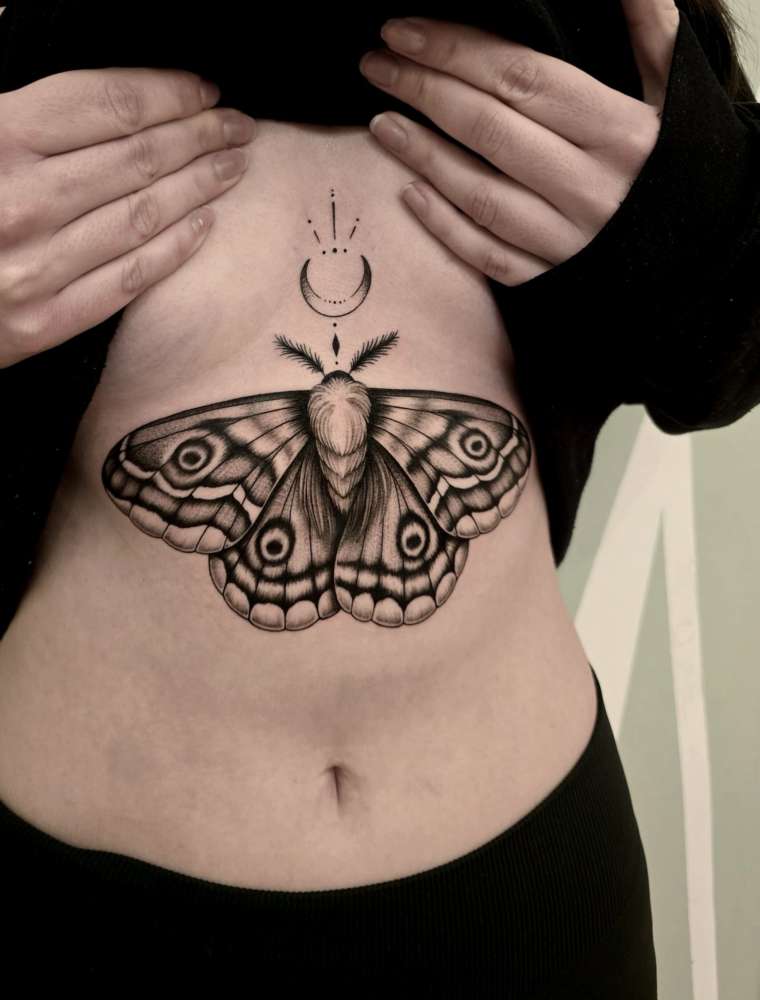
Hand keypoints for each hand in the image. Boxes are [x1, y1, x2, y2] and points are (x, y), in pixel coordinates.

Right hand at [0, 68, 256, 367]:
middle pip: (138, 158)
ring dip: (199, 186)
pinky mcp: (43, 323)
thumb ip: (19, 112)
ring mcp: (35, 267)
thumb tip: (93, 95)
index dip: (167, 93)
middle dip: (200, 135)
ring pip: (142, 216)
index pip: (108, 104)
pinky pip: (127, 280)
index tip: (205, 90)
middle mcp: (22, 201)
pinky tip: (204, 226)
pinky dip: (173, 249)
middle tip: (240, 125)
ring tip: (233, 167)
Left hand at [359, 1, 679, 286]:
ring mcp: (566, 240)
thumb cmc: (685, 175)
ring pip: (480, 193)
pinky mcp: (553, 281)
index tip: (405, 31)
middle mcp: (588, 186)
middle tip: (377, 65)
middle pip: (488, 127)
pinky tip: (409, 193)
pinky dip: (445, 226)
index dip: (456, 51)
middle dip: (424, 89)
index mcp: (619, 132)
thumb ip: (652, 35)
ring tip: (380, 121)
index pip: (520, 78)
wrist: (706, 266)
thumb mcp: (677, 100)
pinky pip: (489, 255)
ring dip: (422, 154)